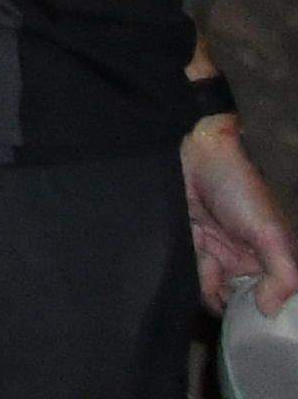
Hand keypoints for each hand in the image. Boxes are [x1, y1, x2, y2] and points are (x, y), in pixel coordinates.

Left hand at [192, 113, 295, 314]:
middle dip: (238, 307)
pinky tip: (202, 272)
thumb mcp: (270, 232)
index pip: (276, 296)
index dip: (268, 311)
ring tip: (214, 277)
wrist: (198, 153)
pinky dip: (199, 281)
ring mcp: (221, 254)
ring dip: (215, 294)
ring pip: (219, 291)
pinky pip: (197, 276)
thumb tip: (269, 309)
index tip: (258, 324)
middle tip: (232, 305)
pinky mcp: (194, 247)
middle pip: (245, 299)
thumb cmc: (241, 188)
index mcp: (274, 257)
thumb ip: (282, 274)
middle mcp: (249, 260)